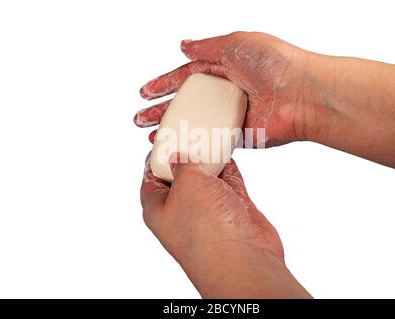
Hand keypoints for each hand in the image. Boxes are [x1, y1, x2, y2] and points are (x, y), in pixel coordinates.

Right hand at [134, 31, 333, 146]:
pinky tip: (176, 148)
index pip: (186, 76)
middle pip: (186, 102)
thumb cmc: (276, 63)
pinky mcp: (238, 136)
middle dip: (161, 110)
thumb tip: (184, 45)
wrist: (301, 94)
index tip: (145, 92)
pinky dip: (193, 144)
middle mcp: (226, 92)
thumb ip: (207, 47)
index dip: (164, 83)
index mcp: (224, 68)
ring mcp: (230, 115)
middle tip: (140, 119)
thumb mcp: (236, 42)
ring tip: (151, 136)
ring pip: (194, 123)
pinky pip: (211, 140)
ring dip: (172, 130)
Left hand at [141, 153, 310, 297]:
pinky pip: (229, 185)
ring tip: (210, 137)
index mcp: (159, 209)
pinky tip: (228, 154)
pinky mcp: (233, 212)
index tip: (163, 140)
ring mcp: (209, 212)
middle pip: (181, 178)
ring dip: (210, 162)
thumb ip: (184, 166)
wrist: (243, 257)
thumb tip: (180, 157)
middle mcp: (183, 212)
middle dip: (187, 157)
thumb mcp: (186, 185)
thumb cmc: (206, 230)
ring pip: (207, 180)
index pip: (151, 179)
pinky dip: (229, 170)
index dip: (156, 158)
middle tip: (191, 133)